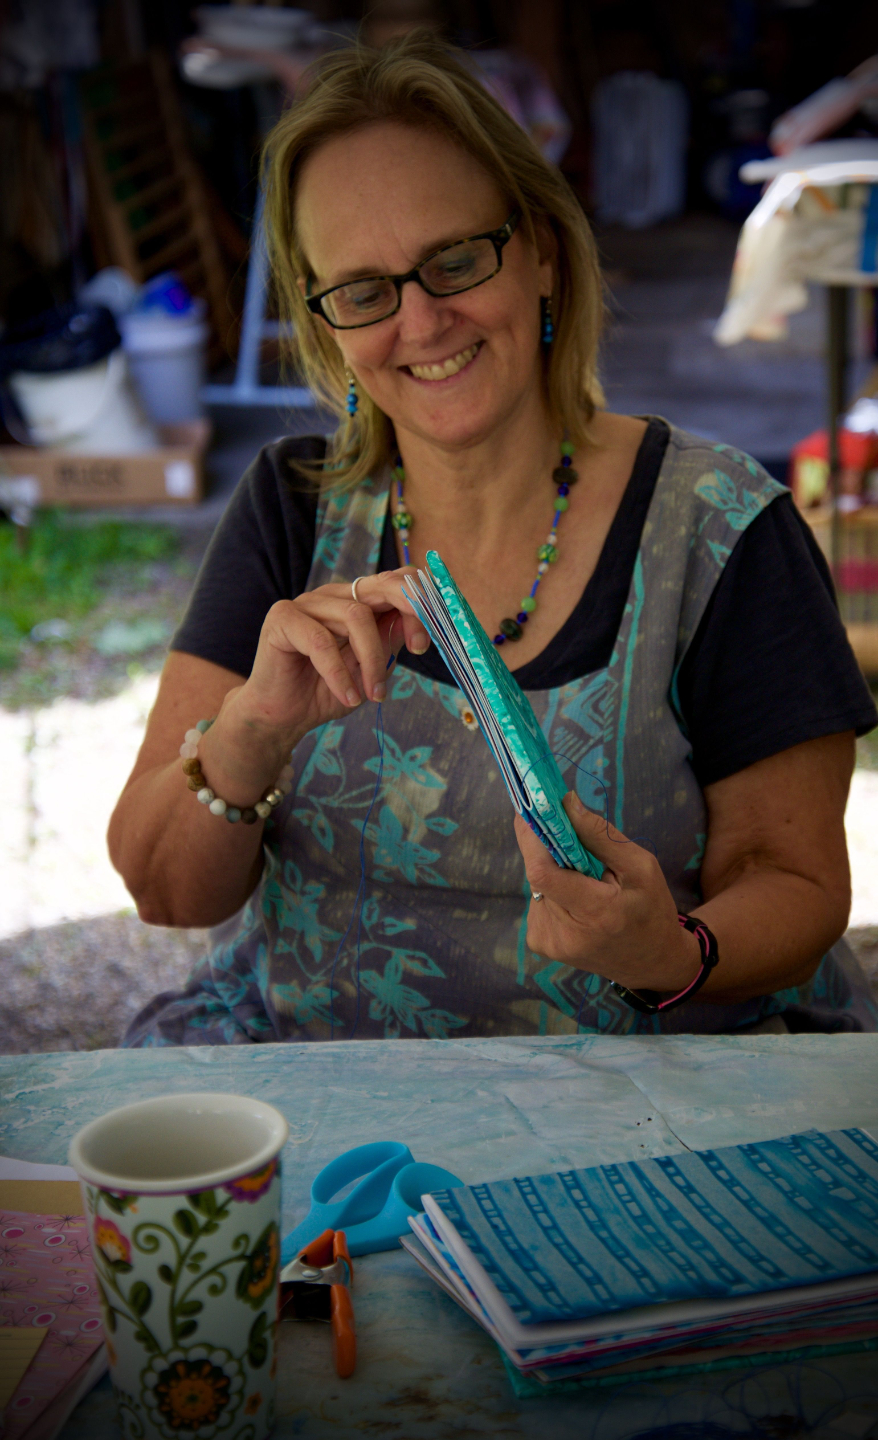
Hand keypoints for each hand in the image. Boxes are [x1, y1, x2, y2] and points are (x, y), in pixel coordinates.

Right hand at [235, 568, 428, 745]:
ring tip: (375, 694)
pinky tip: (349, 696)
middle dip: (408, 613)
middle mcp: (333, 595)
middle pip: (381, 586)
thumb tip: (416, 622)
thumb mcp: (369, 669)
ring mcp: (306, 603)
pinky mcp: (282, 618)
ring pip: (356, 616)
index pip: (395, 581)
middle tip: (420, 648)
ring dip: (372, 660)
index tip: (430, 637)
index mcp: (356, 601)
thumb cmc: (326, 692)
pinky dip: (339, 673)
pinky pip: (320, 641)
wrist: (283, 717)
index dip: (419, 600)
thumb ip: (389, 642)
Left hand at [514, 792, 700, 993]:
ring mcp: (549, 942)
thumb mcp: (641, 867)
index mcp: (596, 913)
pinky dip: (553, 891)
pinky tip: (576, 901)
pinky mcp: (541, 944)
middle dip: (549, 851)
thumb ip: (601, 835)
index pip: (543, 873)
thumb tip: (566, 803)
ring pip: (537, 886)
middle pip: (538, 875)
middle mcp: (565, 933)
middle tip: (572, 842)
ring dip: (554, 873)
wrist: (651, 962)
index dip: (531, 838)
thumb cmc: (651, 910)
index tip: (532, 810)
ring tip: (586, 883)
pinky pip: (538, 901)